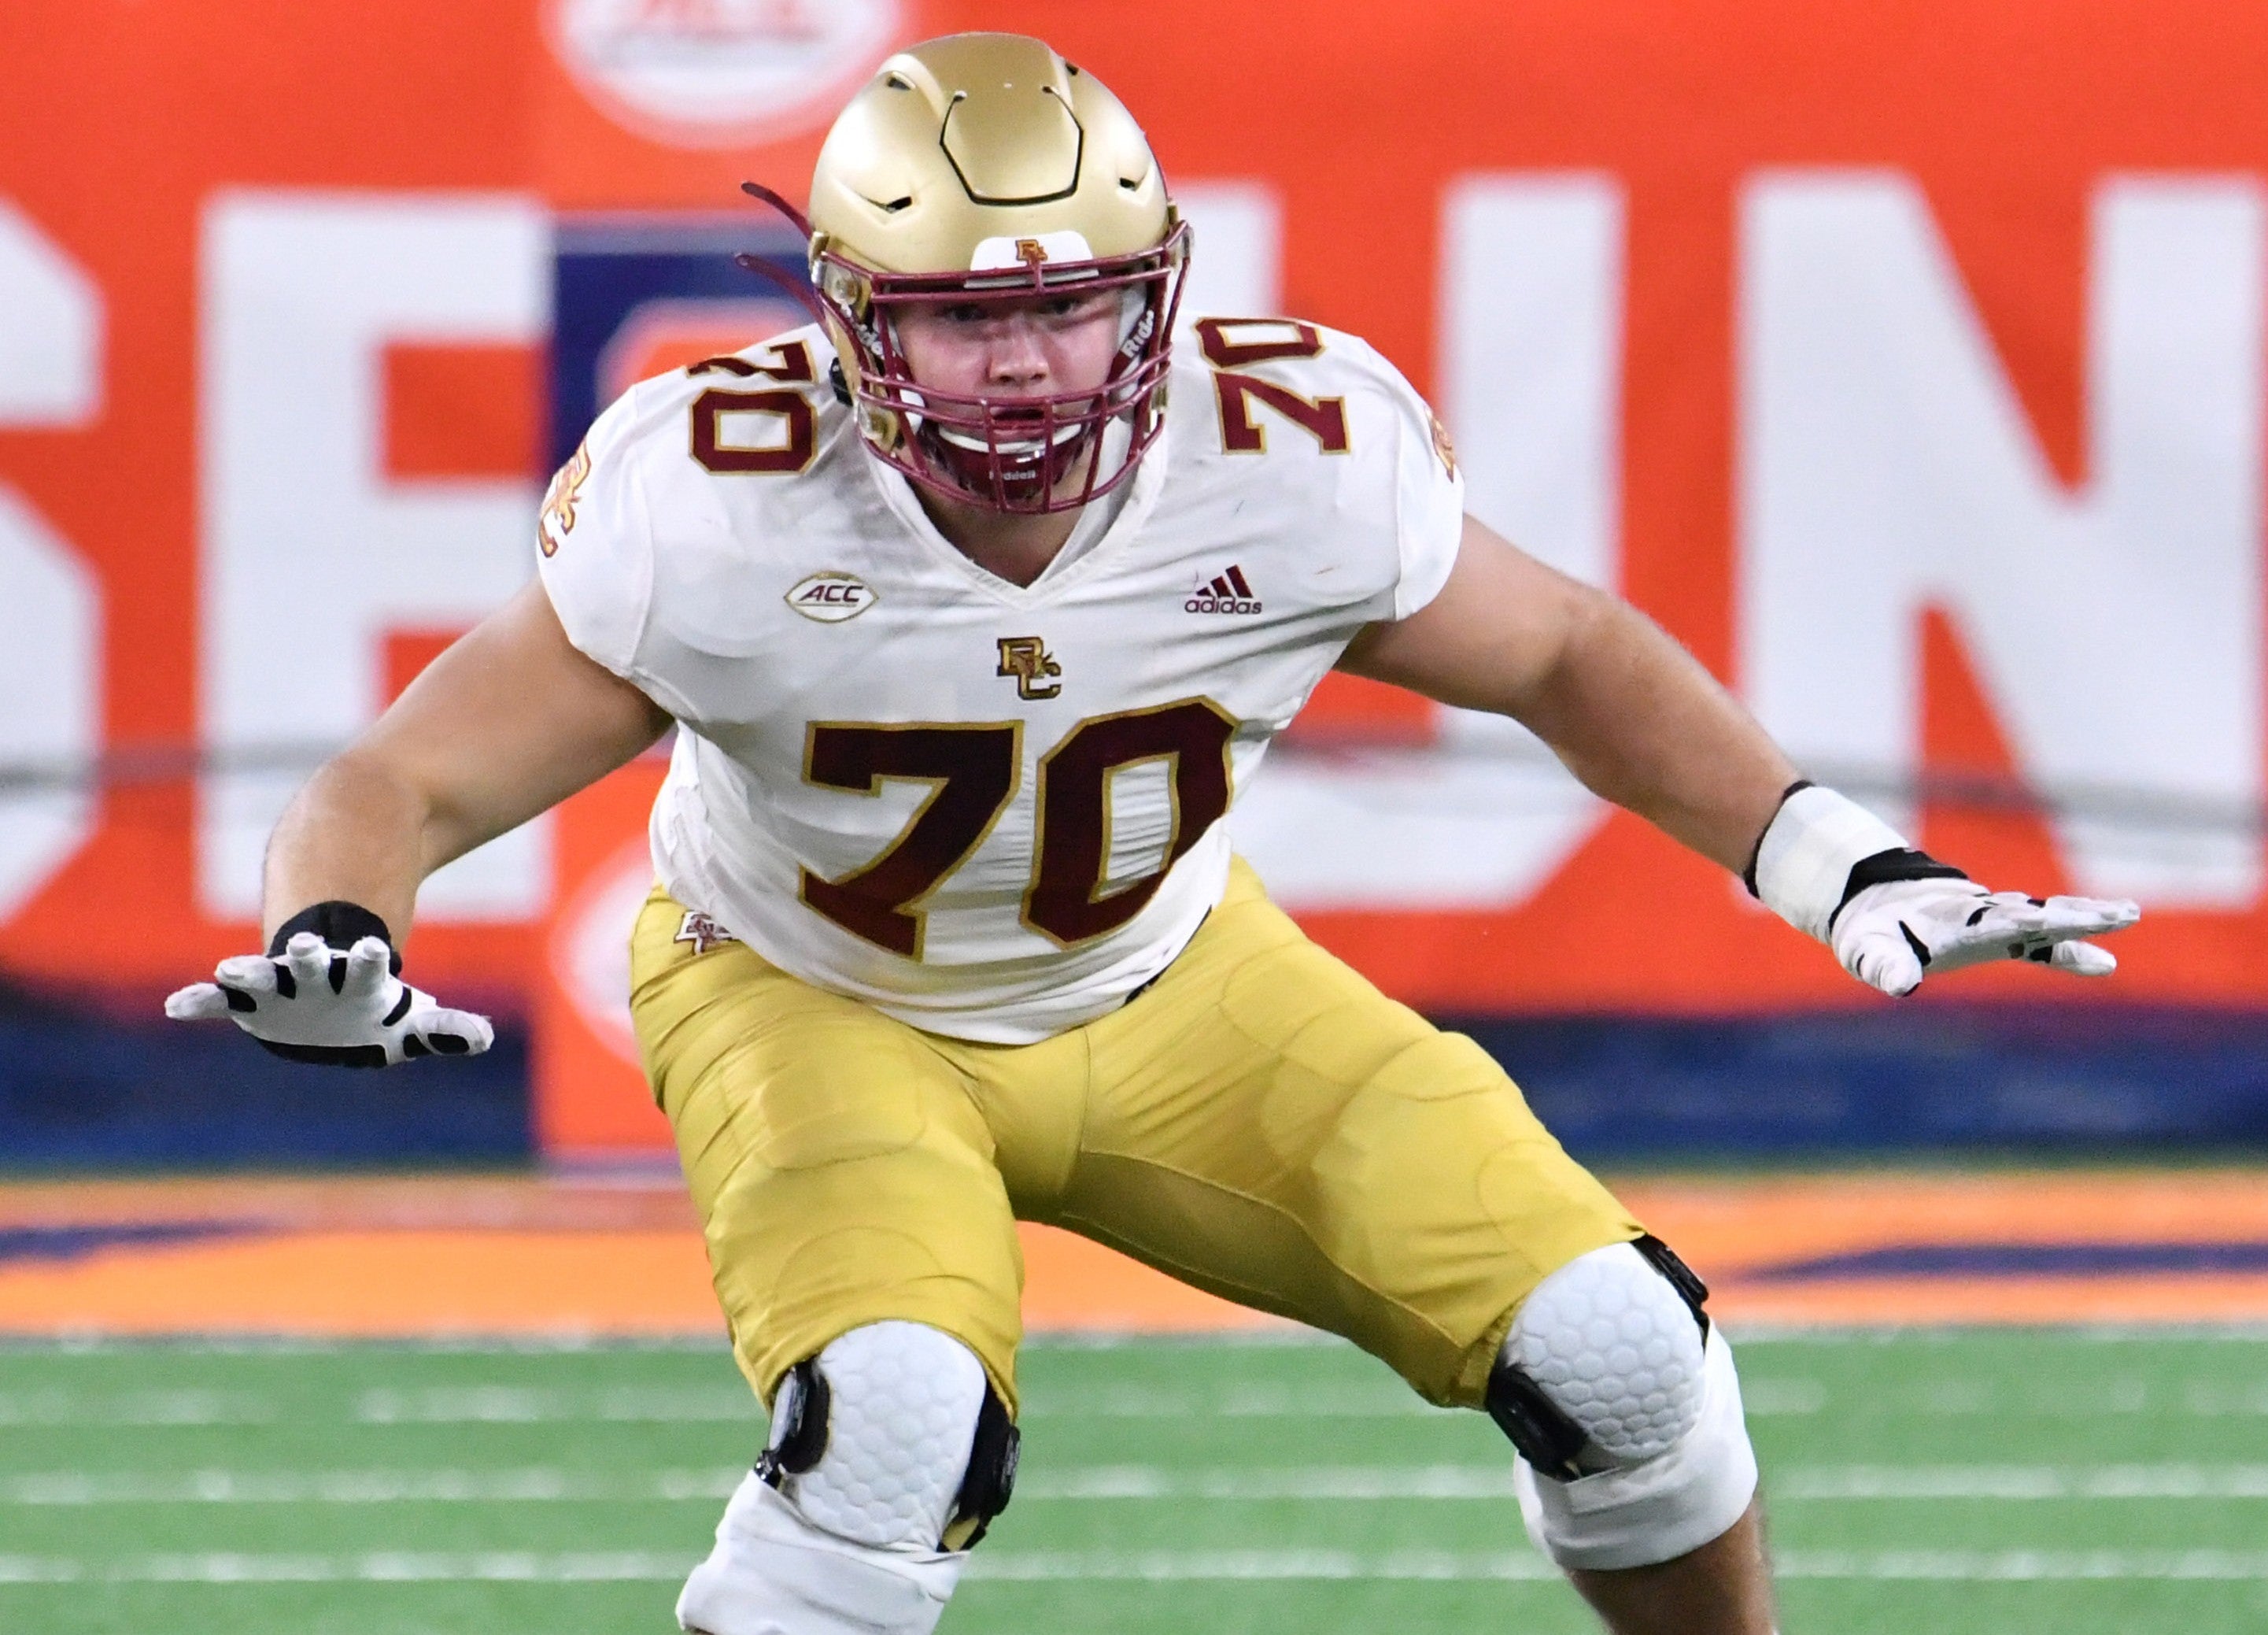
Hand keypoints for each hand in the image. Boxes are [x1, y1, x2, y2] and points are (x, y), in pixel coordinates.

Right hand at [166, 928, 492, 1067]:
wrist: (327, 991)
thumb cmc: (374, 1007)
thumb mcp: (410, 1023)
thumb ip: (444, 1031)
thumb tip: (486, 1039)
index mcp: (361, 978)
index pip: (372, 965)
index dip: (374, 958)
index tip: (378, 948)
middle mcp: (318, 975)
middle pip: (313, 962)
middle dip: (308, 956)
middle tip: (305, 946)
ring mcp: (279, 984)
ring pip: (261, 974)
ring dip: (247, 972)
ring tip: (229, 970)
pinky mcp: (247, 1002)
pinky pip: (218, 1001)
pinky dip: (199, 1001)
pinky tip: (178, 1006)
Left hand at [1830, 876, 2140, 997]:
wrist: (1874, 899)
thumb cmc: (1870, 931)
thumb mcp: (1868, 951)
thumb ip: (1884, 966)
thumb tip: (1900, 985)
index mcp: (1956, 921)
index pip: (1998, 922)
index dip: (2028, 923)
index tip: (2057, 923)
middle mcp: (1984, 915)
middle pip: (2036, 914)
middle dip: (2075, 915)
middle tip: (2121, 914)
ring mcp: (1994, 919)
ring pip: (2045, 916)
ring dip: (2083, 917)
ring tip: (2127, 913)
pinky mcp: (1999, 929)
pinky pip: (2040, 939)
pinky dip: (2068, 945)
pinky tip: (2104, 962)